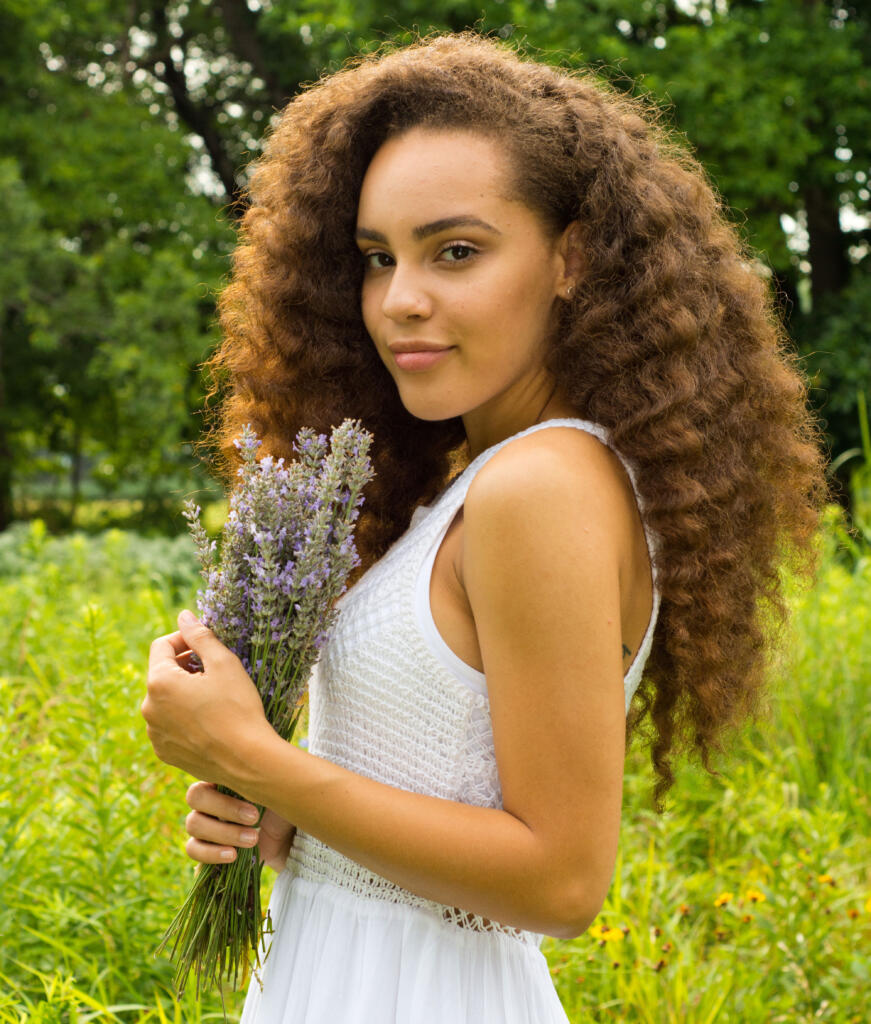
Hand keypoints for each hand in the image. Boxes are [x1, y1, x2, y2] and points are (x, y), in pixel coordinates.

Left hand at [141, 610, 275, 785]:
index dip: (184, 639)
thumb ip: (200, 636)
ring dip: (184, 692)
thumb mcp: (224, 663)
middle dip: (185, 667)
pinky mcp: (164, 752)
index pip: (161, 646)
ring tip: (215, 697)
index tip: (206, 643)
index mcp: (159, 682)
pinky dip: (184, 717)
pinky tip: (209, 720)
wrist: (248, 760)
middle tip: (215, 670)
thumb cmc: (238, 707)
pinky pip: (169, 725)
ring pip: (165, 700)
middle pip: (162, 674)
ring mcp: (154, 733)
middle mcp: (148, 708)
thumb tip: (184, 616)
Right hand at [185, 781, 296, 872]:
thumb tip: (260, 759)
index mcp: (224, 777)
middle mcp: (211, 796)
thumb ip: (266, 773)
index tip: (256, 811)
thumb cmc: (286, 803)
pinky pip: (193, 849)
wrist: (293, 835)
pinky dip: (210, 853)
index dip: (225, 799)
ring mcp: (207, 822)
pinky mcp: (209, 847)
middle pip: (195, 798)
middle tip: (255, 821)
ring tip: (253, 840)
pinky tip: (233, 856)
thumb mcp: (280, 786)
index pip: (208, 777)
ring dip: (223, 833)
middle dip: (226, 811)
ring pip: (194, 824)